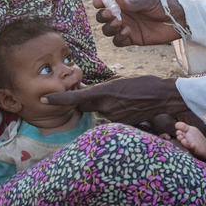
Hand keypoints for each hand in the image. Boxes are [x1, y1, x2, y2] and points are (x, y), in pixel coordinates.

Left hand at [43, 75, 188, 124]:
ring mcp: (114, 117)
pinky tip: (127, 107)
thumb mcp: (119, 81)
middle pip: (85, 107)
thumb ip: (102, 89)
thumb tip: (89, 93)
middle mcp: (106, 107)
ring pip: (99, 113)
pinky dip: (114, 114)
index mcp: (104, 92)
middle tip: (90, 95)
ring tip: (120, 100)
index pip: (75, 98)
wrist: (163, 96)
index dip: (58, 99)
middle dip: (83, 103)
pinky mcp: (121, 125)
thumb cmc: (143, 84)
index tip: (43, 99)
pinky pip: (111, 119)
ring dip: (103, 108)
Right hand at [94, 0, 186, 46]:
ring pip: (108, 31)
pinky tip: (126, 32)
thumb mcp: (149, 2)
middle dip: (102, 17)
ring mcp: (127, 28)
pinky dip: (118, 38)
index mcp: (125, 3)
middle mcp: (123, 16)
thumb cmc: (164, 7)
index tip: (98, 3)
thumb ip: (134, 3)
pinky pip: (118, 41)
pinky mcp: (133, 39)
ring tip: (119, 23)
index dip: (100, 3)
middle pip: (103, 18)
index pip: (107, 3)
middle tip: (109, 15)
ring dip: (109, 28)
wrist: (178, 21)